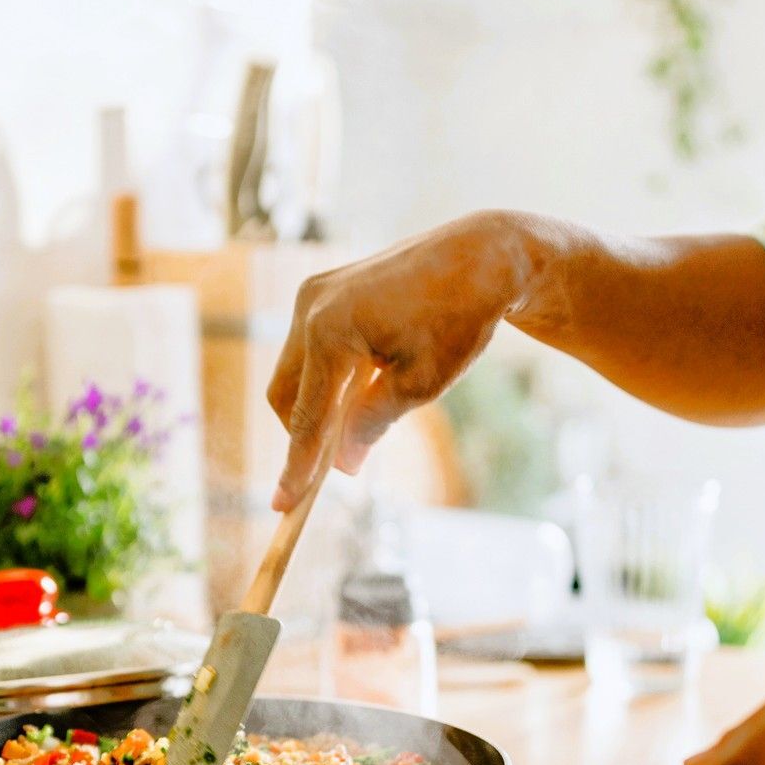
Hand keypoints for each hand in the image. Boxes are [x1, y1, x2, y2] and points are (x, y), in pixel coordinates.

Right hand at [267, 212, 531, 508]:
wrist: (480, 257)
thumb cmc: (458, 319)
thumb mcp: (421, 384)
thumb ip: (371, 424)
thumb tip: (341, 466)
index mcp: (331, 333)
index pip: (307, 417)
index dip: (297, 468)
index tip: (284, 506)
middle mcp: (310, 308)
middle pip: (284, 394)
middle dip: (302, 433)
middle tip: (326, 472)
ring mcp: (313, 294)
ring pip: (294, 371)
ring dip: (316, 403)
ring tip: (357, 423)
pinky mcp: (323, 289)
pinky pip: (309, 346)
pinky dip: (327, 376)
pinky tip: (362, 387)